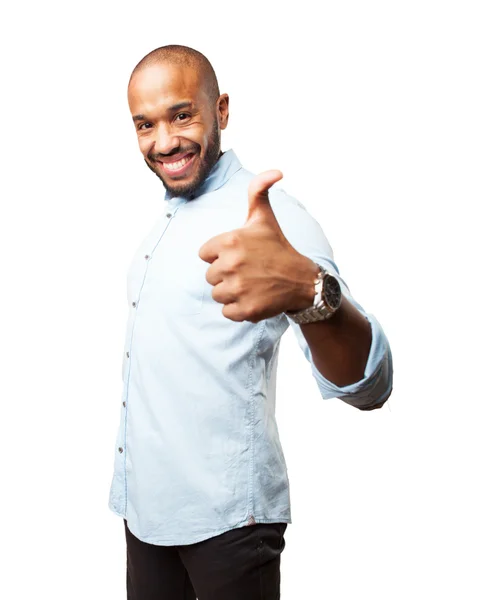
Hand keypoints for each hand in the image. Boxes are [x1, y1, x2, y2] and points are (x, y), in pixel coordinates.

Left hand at [198, 170, 318, 322]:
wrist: (302, 280)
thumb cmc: (278, 247)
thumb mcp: (264, 217)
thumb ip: (259, 191)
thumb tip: (277, 171)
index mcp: (230, 241)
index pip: (205, 254)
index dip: (220, 255)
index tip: (240, 254)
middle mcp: (231, 264)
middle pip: (210, 276)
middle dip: (226, 274)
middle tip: (249, 271)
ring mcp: (238, 289)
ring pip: (217, 294)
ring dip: (231, 292)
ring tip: (251, 284)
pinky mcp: (245, 309)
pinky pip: (227, 311)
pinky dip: (238, 308)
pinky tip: (254, 297)